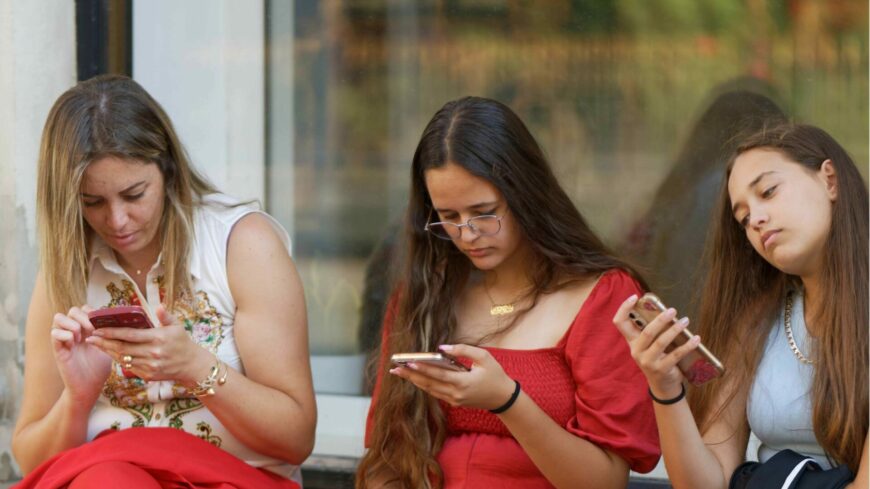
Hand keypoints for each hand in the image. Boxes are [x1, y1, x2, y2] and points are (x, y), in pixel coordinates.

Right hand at [50, 305, 112, 402]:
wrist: (89, 387)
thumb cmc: (99, 368)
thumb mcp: (109, 347)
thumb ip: (110, 333)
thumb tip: (120, 319)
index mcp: (85, 329)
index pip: (84, 309)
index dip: (93, 312)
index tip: (102, 324)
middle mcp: (73, 332)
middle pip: (72, 310)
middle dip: (83, 317)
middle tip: (92, 330)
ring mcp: (64, 340)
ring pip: (58, 317)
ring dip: (72, 325)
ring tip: (81, 338)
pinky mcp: (57, 350)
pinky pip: (54, 333)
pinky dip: (65, 335)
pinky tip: (74, 344)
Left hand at [86, 305, 212, 383]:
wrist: (192, 365)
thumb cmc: (183, 342)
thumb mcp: (177, 326)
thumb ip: (165, 316)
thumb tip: (158, 306)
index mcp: (158, 338)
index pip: (129, 335)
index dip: (111, 332)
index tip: (98, 329)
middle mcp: (152, 353)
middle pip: (122, 347)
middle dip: (103, 342)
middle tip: (90, 338)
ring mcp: (149, 365)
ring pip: (123, 358)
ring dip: (108, 352)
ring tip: (97, 345)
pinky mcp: (148, 375)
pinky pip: (129, 367)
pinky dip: (118, 360)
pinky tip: (111, 353)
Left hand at [389, 344, 515, 410]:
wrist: (503, 398)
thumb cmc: (495, 375)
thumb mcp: (484, 358)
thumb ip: (463, 350)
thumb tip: (442, 348)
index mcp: (463, 382)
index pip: (438, 375)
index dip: (423, 369)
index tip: (408, 363)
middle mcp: (456, 393)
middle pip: (429, 384)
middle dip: (411, 376)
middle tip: (395, 368)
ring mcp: (454, 400)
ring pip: (429, 390)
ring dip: (414, 381)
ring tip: (399, 373)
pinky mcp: (454, 402)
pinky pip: (435, 393)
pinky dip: (423, 385)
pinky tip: (414, 378)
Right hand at [612, 294, 700, 398]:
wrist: (662, 385)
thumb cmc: (657, 359)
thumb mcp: (648, 346)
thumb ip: (651, 331)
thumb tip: (665, 310)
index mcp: (631, 342)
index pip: (620, 323)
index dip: (624, 308)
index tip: (634, 297)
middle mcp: (636, 351)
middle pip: (646, 332)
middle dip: (660, 320)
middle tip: (672, 310)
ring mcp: (648, 361)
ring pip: (661, 342)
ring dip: (675, 330)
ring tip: (686, 321)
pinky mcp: (661, 369)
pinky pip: (676, 355)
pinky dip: (687, 346)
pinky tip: (696, 339)